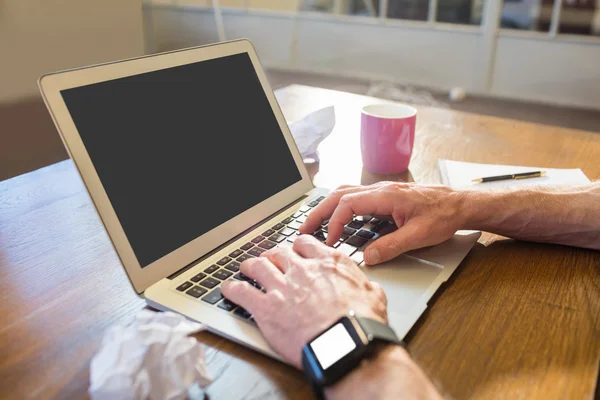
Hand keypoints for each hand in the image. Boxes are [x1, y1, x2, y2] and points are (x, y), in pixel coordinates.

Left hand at [221, 235, 387, 367]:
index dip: (297, 247)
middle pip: (279, 252)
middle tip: (269, 260)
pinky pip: (241, 291)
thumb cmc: (361, 323)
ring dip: (250, 266)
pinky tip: (228, 288)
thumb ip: (364, 286)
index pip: (305, 244)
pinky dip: (232, 288)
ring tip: (245, 268)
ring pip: (257, 266)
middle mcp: (302, 270)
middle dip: (273, 255)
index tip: (295, 252)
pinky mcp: (265, 308)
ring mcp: (281, 287)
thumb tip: (368, 287)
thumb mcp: (373, 296)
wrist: (345, 345)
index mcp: (328, 263)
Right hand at [299, 182, 466, 264]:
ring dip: (327, 207)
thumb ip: (391, 247)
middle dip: (319, 211)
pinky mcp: (385, 196)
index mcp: (386, 196)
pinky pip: (355, 196)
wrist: (460, 204)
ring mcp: (382, 191)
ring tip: (315, 223)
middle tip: (304, 228)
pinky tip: (338, 218)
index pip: (347, 203)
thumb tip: (368, 258)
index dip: (334, 222)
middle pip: (339, 194)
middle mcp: (381, 190)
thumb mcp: (419, 236)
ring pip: (345, 192)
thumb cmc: (444, 215)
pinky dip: (340, 206)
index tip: (330, 240)